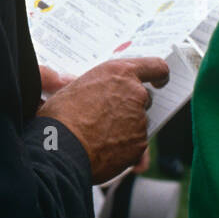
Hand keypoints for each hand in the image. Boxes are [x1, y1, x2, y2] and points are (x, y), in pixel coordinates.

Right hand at [43, 58, 168, 183]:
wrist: (62, 150)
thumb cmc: (60, 117)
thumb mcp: (68, 89)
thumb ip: (83, 85)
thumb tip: (70, 82)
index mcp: (118, 73)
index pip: (154, 67)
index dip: (158, 75)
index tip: (158, 82)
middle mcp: (134, 94)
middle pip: (143, 99)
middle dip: (130, 107)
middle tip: (106, 116)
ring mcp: (140, 120)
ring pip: (138, 124)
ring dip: (125, 129)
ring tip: (97, 136)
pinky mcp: (140, 145)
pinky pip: (135, 146)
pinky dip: (123, 149)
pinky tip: (101, 150)